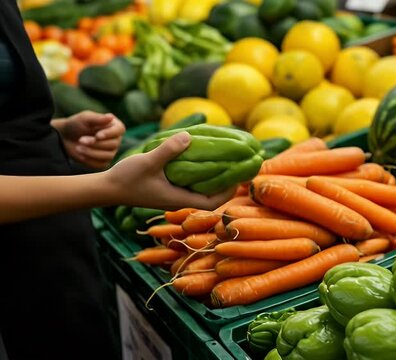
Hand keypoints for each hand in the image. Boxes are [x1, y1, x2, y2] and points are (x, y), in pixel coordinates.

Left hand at [53, 111, 125, 168]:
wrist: (65, 138)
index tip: (97, 135)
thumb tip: (111, 117)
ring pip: (108, 155)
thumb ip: (97, 118)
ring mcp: (111, 151)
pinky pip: (101, 164)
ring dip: (92, 152)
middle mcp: (116, 139)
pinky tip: (81, 155)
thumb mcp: (85, 118)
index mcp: (114, 126)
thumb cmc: (76, 124)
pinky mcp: (103, 162)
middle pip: (114, 144)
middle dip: (96, 143)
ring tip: (78, 147)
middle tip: (81, 140)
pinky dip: (90, 160)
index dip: (110, 134)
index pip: (120, 130)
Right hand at [105, 132, 236, 209]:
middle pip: (210, 196)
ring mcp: (172, 194)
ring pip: (200, 189)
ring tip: (224, 159)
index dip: (228, 191)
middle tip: (237, 165)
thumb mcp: (148, 161)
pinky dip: (198, 173)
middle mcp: (179, 199)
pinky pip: (189, 183)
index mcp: (179, 198)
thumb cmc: (126, 178)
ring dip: (212, 177)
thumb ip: (168, 150)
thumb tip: (189, 137)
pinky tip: (200, 157)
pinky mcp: (166, 188)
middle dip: (225, 182)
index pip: (212, 202)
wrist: (106, 188)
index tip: (239, 176)